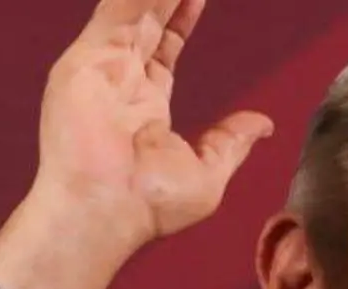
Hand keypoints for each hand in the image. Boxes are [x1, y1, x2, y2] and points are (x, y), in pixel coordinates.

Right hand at [0, 0, 273, 288]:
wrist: (108, 211)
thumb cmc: (149, 205)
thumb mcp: (207, 173)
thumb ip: (231, 142)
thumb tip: (262, 125)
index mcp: (145, 105)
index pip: (165, 45)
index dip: (183, 15)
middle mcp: (120, 81)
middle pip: (148, 18)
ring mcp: (101, 68)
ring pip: (131, 8)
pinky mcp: (85, 60)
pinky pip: (115, 11)